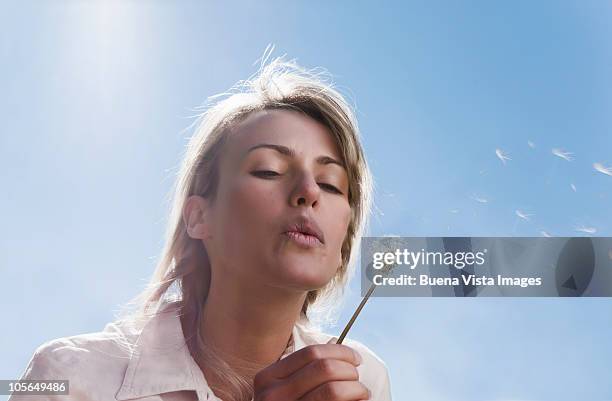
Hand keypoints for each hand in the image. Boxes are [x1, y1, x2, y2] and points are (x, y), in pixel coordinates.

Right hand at [253, 342, 369, 400]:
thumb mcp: (281, 390)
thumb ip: (302, 372)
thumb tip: (336, 346)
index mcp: (268, 378)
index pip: (311, 353)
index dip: (339, 352)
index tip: (355, 358)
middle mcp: (274, 394)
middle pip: (325, 368)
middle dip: (349, 370)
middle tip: (357, 378)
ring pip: (333, 389)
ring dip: (356, 388)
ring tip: (362, 393)